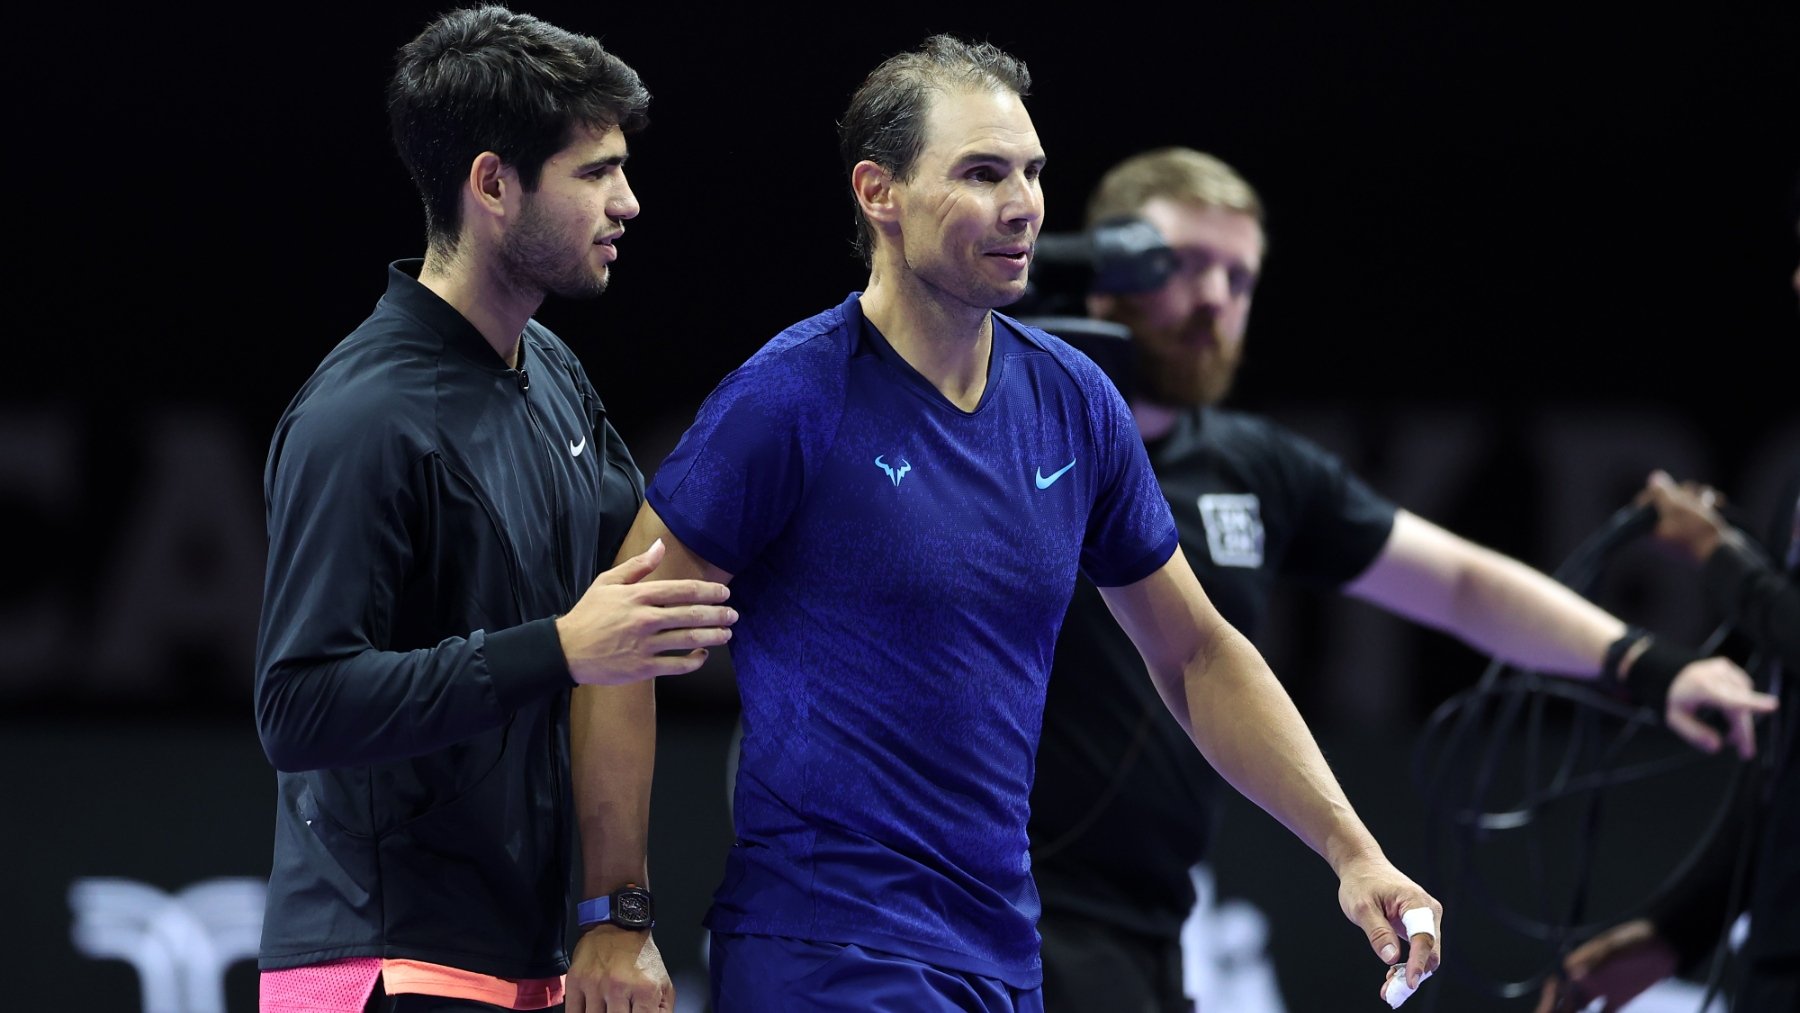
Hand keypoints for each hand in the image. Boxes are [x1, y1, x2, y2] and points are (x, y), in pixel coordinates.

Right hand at [557, 538, 736, 684]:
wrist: (566, 650)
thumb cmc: (588, 614)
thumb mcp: (607, 582)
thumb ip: (638, 565)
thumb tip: (661, 545)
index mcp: (638, 595)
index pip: (683, 590)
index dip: (708, 591)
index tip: (724, 592)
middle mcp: (645, 618)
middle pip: (691, 615)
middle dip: (718, 614)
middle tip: (733, 614)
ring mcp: (645, 644)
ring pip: (689, 639)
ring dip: (713, 636)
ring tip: (727, 634)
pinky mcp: (643, 667)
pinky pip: (677, 665)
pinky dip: (694, 661)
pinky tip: (703, 655)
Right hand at [566, 926, 672, 1012]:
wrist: (617, 926)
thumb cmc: (641, 956)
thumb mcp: (662, 983)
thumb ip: (662, 1011)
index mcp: (644, 989)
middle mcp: (618, 987)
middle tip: (620, 1010)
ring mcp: (594, 985)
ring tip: (608, 1008)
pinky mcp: (575, 982)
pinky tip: (593, 1010)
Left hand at [1336, 852, 1442, 991]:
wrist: (1362, 865)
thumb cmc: (1361, 882)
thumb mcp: (1362, 908)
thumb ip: (1378, 932)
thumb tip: (1392, 958)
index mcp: (1417, 902)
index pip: (1423, 938)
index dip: (1418, 963)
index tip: (1409, 983)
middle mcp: (1428, 910)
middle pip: (1430, 950)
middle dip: (1414, 973)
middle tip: (1392, 992)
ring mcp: (1426, 918)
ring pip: (1427, 953)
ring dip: (1411, 972)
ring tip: (1389, 988)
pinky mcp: (1419, 925)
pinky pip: (1420, 949)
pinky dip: (1409, 964)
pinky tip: (1392, 975)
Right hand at [1533, 918, 1675, 1012]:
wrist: (1665, 946)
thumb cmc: (1636, 941)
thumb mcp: (1616, 948)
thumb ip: (1596, 962)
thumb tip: (1574, 974)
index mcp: (1583, 960)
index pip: (1562, 978)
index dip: (1555, 992)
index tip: (1552, 1005)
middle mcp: (1589, 975)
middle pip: (1568, 994)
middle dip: (1561, 1006)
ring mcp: (1603, 987)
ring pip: (1582, 1004)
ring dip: (1575, 1011)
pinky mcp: (1618, 998)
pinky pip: (1604, 1012)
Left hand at [1638, 470, 1729, 564]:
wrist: (1722, 551)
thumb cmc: (1695, 530)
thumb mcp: (1675, 507)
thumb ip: (1661, 493)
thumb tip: (1653, 478)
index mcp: (1652, 527)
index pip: (1644, 504)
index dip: (1654, 491)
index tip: (1662, 487)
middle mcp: (1665, 529)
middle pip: (1668, 498)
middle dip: (1684, 493)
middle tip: (1691, 497)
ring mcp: (1683, 528)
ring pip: (1687, 500)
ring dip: (1699, 496)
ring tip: (1708, 502)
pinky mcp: (1700, 527)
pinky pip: (1700, 507)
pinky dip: (1709, 502)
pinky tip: (1718, 503)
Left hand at [1665, 656, 1777, 758]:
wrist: (1666, 670)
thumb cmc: (1673, 697)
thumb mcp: (1675, 719)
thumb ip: (1695, 734)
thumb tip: (1717, 746)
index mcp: (1701, 688)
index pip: (1730, 698)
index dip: (1752, 703)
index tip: (1772, 705)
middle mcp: (1715, 676)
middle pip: (1740, 707)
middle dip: (1744, 731)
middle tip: (1745, 752)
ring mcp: (1723, 669)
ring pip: (1743, 701)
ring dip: (1739, 720)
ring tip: (1729, 733)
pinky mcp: (1728, 667)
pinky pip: (1742, 691)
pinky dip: (1738, 705)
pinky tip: (1728, 712)